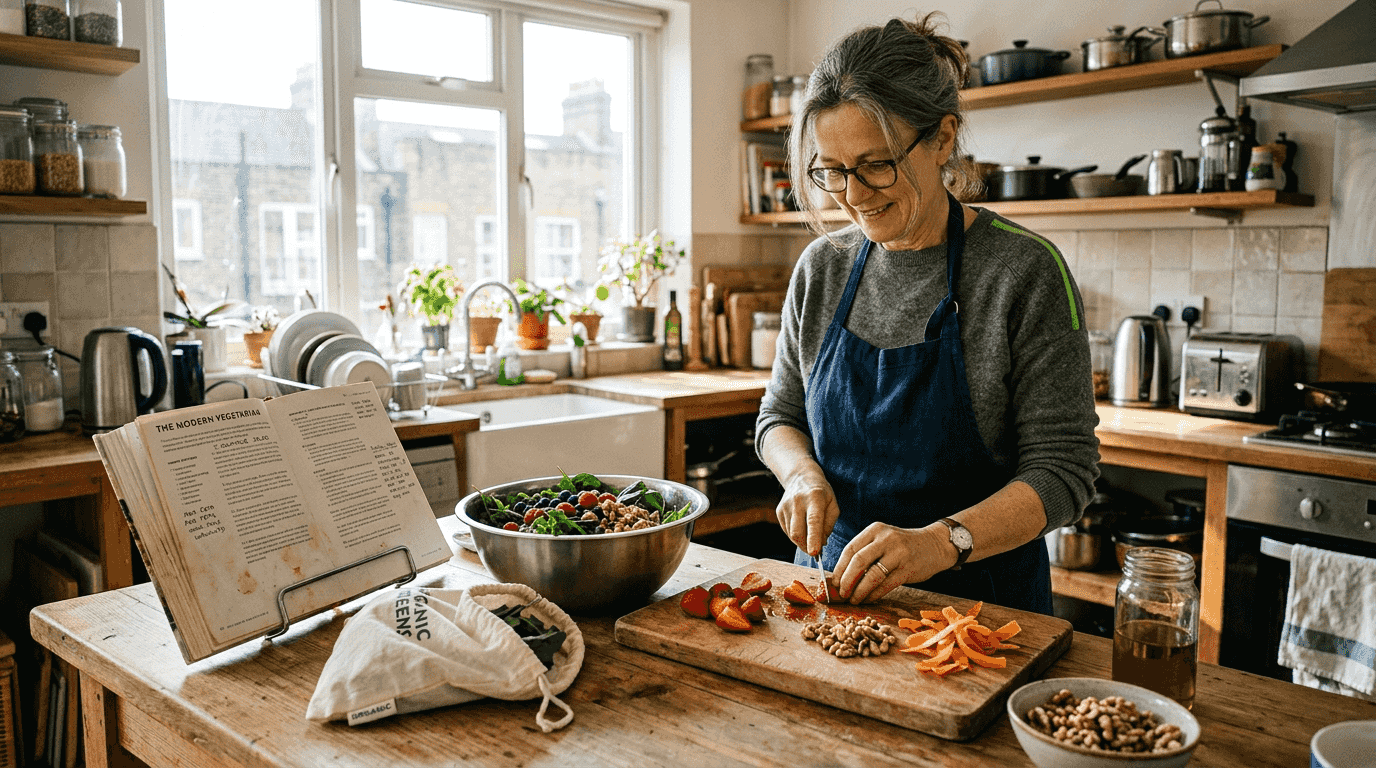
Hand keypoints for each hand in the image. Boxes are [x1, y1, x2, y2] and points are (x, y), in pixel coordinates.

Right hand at [774, 466, 839, 557]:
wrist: (801, 477)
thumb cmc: (821, 493)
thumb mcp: (833, 504)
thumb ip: (829, 525)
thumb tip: (821, 544)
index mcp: (814, 497)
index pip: (813, 521)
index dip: (813, 538)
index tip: (815, 552)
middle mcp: (797, 501)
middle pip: (797, 532)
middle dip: (806, 547)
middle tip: (815, 552)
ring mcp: (785, 506)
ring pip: (792, 534)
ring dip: (802, 542)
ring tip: (810, 537)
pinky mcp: (779, 511)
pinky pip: (787, 531)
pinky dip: (796, 536)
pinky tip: (802, 528)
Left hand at [832, 522, 952, 603]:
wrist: (934, 545)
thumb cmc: (902, 546)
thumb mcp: (883, 540)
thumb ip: (864, 553)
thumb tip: (840, 577)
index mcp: (875, 530)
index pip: (850, 549)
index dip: (839, 568)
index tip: (834, 582)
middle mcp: (886, 539)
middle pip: (858, 562)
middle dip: (846, 581)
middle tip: (841, 593)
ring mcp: (898, 553)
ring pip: (872, 575)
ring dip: (859, 591)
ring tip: (854, 599)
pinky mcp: (908, 569)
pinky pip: (886, 585)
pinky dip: (874, 594)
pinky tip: (868, 599)